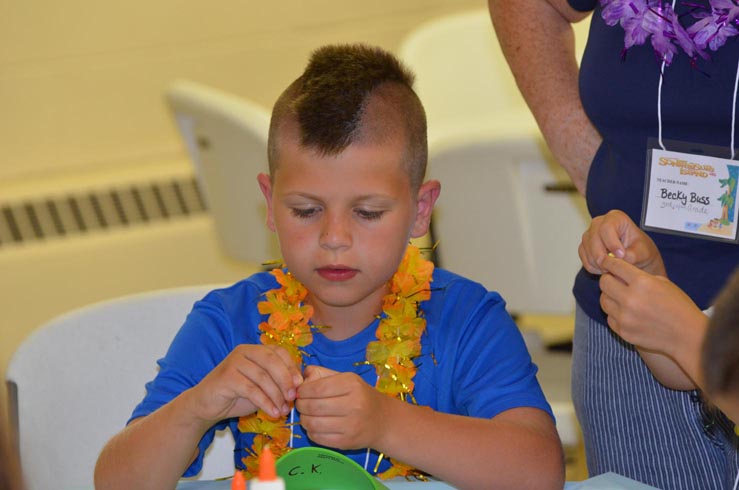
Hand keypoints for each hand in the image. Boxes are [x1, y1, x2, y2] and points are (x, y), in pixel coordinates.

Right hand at [187, 344, 302, 423]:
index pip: (279, 351)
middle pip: (272, 361)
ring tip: (283, 410)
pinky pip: (251, 389)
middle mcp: (244, 352)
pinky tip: (272, 413)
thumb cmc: (236, 395)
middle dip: (285, 380)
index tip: (300, 384)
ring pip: (263, 377)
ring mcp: (234, 363)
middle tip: (293, 397)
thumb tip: (299, 387)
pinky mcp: (226, 378)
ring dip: (276, 396)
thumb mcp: (260, 386)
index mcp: (254, 350)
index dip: (291, 367)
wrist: (205, 405)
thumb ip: (276, 382)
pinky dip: (265, 402)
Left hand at [296, 366, 389, 449]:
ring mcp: (351, 425)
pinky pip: (318, 438)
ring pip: (313, 424)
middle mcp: (354, 404)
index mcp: (352, 384)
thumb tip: (299, 378)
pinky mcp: (346, 442)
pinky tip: (315, 426)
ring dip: (304, 419)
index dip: (302, 391)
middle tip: (300, 404)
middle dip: (300, 405)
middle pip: (313, 407)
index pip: (317, 388)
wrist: (382, 421)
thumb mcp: (346, 378)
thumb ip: (322, 375)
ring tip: (306, 415)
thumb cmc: (359, 396)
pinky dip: (311, 432)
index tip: (300, 392)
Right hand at [579, 210, 665, 275]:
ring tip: (613, 269)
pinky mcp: (584, 247)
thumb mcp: (643, 252)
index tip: (620, 256)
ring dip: (598, 264)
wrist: (636, 257)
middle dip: (602, 256)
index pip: (607, 228)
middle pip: (593, 239)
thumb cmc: (640, 250)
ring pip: (587, 250)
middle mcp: (599, 223)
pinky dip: (594, 267)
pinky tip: (606, 269)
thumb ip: (631, 255)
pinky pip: (585, 259)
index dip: (611, 243)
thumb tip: (617, 259)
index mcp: (615, 218)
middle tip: (613, 267)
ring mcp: (589, 235)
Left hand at [599, 255, 704, 355]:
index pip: (615, 266)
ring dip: (610, 297)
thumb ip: (638, 276)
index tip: (607, 262)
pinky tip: (628, 313)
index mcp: (642, 283)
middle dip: (608, 279)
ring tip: (622, 298)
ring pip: (603, 301)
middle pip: (604, 283)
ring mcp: (625, 317)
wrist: (687, 335)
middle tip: (615, 281)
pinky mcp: (623, 332)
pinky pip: (610, 318)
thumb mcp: (662, 283)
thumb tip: (616, 271)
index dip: (609, 262)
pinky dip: (615, 314)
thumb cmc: (678, 305)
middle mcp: (630, 299)